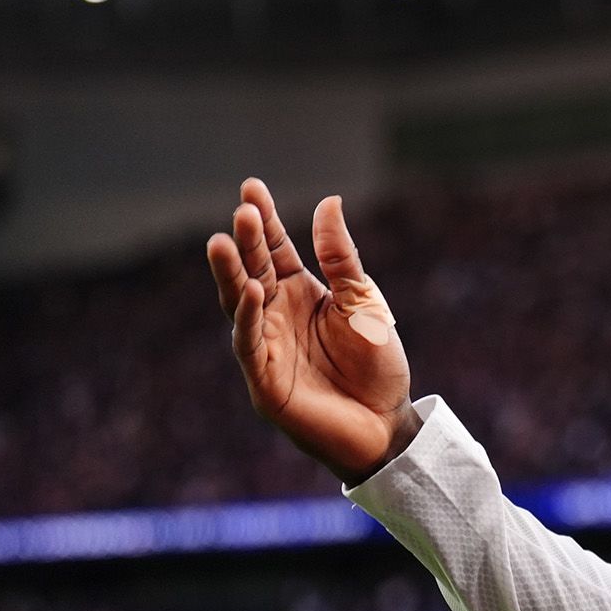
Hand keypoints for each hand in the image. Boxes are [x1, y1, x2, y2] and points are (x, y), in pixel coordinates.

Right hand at [205, 177, 418, 484]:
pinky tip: (252, 291)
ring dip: (232, 274)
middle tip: (242, 210)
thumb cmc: (375, 364)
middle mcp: (275, 315)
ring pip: (239, 304)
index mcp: (299, 294)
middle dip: (245, 242)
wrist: (387, 423)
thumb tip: (329, 202)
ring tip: (223, 241)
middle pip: (252, 271)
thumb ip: (341, 258)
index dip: (263, 221)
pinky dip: (248, 317)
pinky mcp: (264, 381)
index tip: (251, 188)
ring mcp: (265, 347)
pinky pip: (249, 344)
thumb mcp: (362, 301)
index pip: (274, 250)